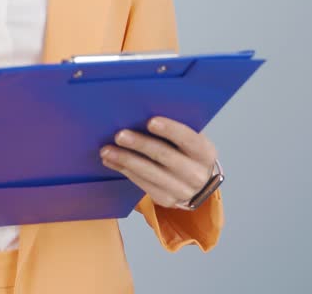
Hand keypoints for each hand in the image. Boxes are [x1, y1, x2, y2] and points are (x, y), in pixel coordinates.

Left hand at [99, 116, 219, 208]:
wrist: (196, 181)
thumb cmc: (187, 150)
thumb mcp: (189, 138)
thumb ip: (175, 127)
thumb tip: (143, 110)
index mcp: (205, 152)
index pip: (189, 139)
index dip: (170, 130)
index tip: (150, 121)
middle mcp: (196, 174)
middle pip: (165, 157)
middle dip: (140, 145)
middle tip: (119, 135)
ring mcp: (182, 191)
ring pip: (150, 173)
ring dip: (125, 160)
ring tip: (106, 150)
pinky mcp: (166, 200)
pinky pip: (142, 184)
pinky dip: (124, 170)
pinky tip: (111, 161)